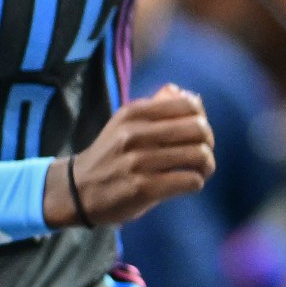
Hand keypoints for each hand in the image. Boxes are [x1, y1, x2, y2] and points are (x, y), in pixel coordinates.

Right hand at [45, 84, 213, 226]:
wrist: (77, 189)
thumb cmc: (111, 155)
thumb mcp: (125, 123)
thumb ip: (157, 107)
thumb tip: (193, 97)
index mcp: (134, 112)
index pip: (190, 106)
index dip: (202, 120)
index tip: (197, 135)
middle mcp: (136, 133)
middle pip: (199, 129)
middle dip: (208, 143)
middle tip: (203, 155)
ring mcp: (138, 161)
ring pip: (199, 155)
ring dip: (207, 166)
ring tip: (200, 171)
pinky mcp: (143, 188)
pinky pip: (190, 180)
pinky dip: (196, 182)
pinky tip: (188, 183)